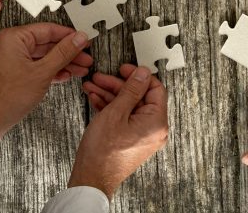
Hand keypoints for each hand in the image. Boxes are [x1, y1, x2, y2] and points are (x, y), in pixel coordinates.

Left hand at [0, 24, 92, 160]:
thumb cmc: (6, 98)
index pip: (48, 30)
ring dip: (62, 63)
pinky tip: (64, 75)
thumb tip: (79, 38)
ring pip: (43, 56)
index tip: (84, 40)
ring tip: (80, 69)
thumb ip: (63, 53)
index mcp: (13, 38)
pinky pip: (35, 65)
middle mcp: (10, 44)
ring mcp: (10, 58)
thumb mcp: (42, 72)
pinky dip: (50, 70)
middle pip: (47, 43)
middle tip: (85, 58)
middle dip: (68, 53)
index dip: (69, 36)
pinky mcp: (12, 70)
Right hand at [68, 65, 168, 197]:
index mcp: (156, 122)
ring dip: (110, 95)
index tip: (125, 69)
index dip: (138, 76)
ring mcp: (142, 136)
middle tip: (101, 78)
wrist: (91, 179)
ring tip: (92, 86)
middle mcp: (153, 130)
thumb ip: (131, 90)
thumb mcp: (116, 113)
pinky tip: (96, 99)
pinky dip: (110, 108)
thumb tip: (142, 73)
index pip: (155, 89)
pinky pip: (124, 118)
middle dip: (117, 85)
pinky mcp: (131, 140)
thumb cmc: (103, 153)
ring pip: (128, 107)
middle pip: (138, 97)